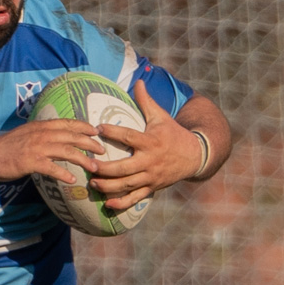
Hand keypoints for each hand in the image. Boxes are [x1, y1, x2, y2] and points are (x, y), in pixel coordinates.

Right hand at [0, 119, 103, 186]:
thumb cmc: (8, 147)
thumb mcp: (27, 134)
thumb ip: (43, 134)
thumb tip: (59, 139)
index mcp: (41, 126)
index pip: (68, 123)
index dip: (84, 126)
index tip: (97, 131)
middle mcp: (41, 134)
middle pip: (72, 136)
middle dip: (90, 143)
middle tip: (102, 151)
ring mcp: (36, 147)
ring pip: (66, 151)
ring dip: (82, 159)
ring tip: (94, 167)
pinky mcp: (30, 162)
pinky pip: (51, 167)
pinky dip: (63, 173)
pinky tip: (72, 180)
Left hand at [88, 81, 205, 209]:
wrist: (194, 156)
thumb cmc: (173, 133)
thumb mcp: (161, 116)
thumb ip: (146, 101)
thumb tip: (138, 80)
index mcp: (151, 142)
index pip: (129, 137)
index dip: (113, 132)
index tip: (98, 127)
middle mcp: (150, 161)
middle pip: (124, 168)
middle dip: (105, 168)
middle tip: (88, 165)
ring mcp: (151, 177)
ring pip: (127, 185)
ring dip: (108, 186)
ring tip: (92, 183)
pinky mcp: (152, 188)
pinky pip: (136, 198)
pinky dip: (122, 203)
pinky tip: (107, 204)